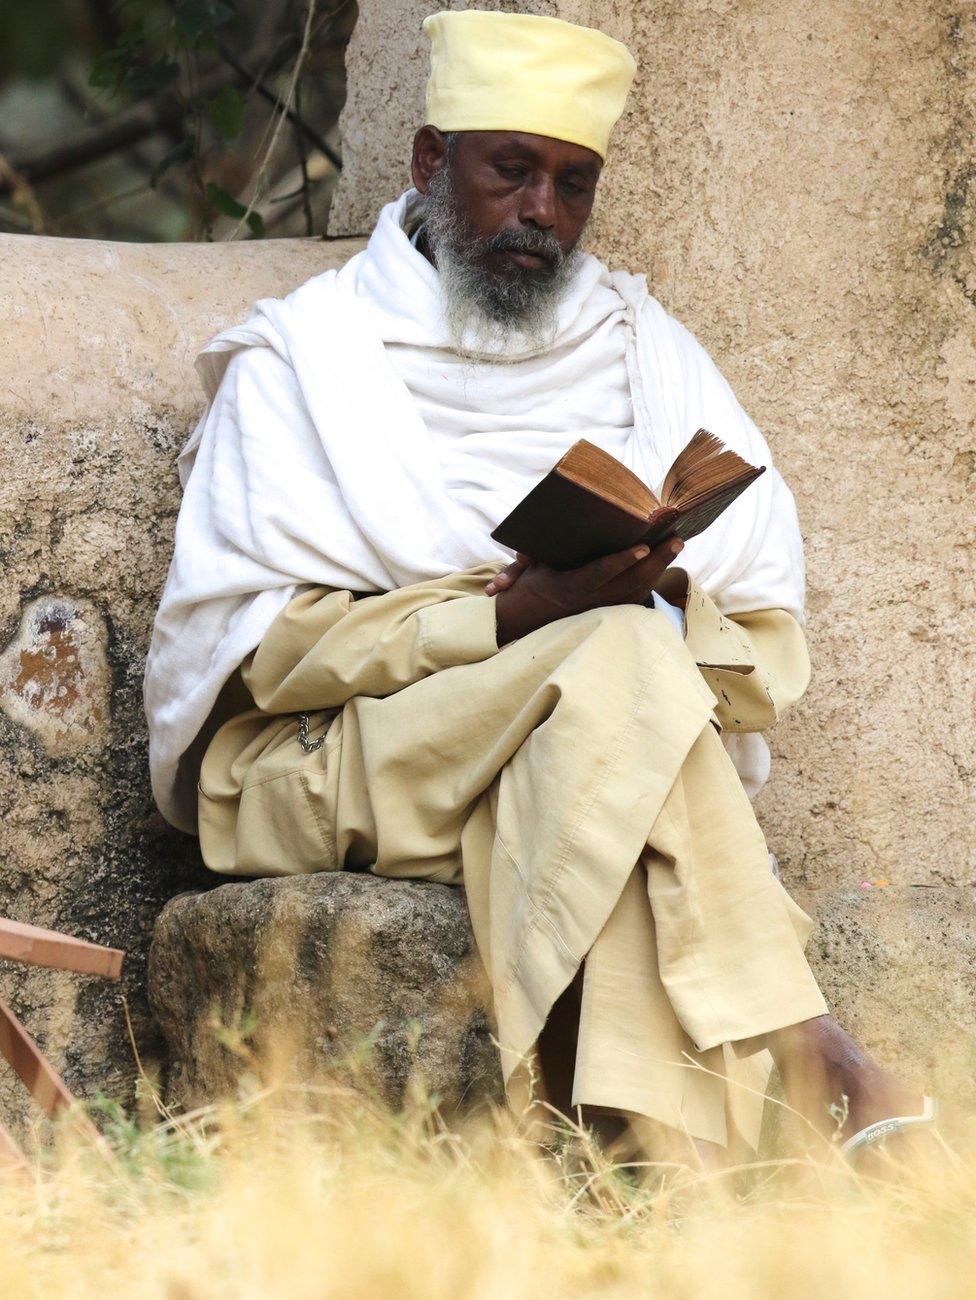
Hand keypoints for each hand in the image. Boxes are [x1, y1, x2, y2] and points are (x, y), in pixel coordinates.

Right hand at [493, 538, 683, 646]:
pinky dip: (652, 577)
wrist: (528, 618)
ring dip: (659, 567)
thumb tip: (547, 531)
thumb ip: (545, 551)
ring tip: (675, 545)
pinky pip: (636, 596)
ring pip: (638, 590)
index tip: (643, 546)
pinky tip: (663, 562)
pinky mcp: (608, 610)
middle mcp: (590, 600)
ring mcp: (601, 608)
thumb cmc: (531, 585)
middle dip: (656, 560)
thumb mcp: (534, 566)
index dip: (623, 560)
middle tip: (676, 539)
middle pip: (631, 582)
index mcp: (570, 586)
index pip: (600, 572)